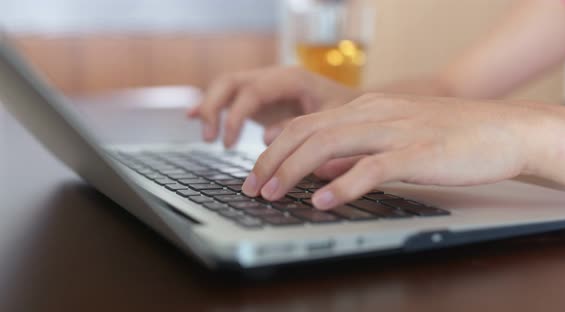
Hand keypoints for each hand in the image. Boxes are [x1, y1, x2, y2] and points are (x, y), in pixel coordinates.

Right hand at [188, 66, 359, 146]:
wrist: (360, 110)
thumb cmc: (350, 116)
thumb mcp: (332, 123)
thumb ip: (301, 130)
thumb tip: (267, 140)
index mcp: (292, 79)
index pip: (253, 91)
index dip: (236, 117)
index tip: (229, 144)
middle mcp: (274, 78)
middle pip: (231, 82)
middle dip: (214, 108)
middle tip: (210, 139)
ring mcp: (266, 87)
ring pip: (226, 87)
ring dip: (211, 108)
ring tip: (207, 136)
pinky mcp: (262, 100)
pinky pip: (230, 98)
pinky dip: (213, 107)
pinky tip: (193, 118)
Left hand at [241, 93, 559, 209]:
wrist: (506, 129)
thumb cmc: (452, 136)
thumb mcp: (395, 137)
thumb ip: (356, 152)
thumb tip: (320, 172)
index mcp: (368, 108)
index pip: (309, 123)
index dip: (276, 146)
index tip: (257, 168)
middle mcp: (376, 113)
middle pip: (309, 132)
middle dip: (272, 161)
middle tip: (252, 187)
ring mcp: (396, 130)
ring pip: (330, 145)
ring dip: (293, 171)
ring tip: (272, 193)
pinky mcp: (418, 152)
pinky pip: (372, 167)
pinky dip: (342, 184)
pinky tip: (321, 200)